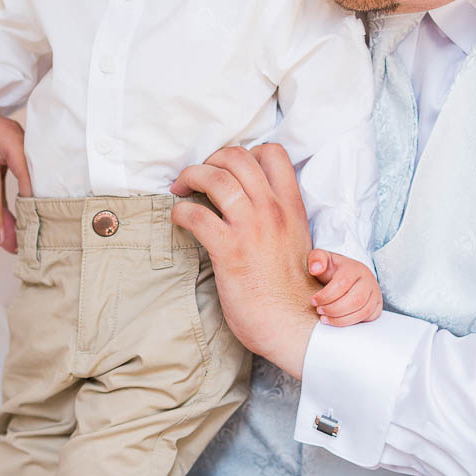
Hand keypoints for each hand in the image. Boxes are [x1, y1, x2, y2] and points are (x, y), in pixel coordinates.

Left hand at [170, 144, 318, 377]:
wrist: (295, 323)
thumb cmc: (291, 289)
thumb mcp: (295, 241)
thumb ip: (278, 218)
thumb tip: (248, 205)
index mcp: (292, 207)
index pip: (273, 153)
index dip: (247, 153)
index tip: (231, 170)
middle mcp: (273, 211)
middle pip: (238, 157)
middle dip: (211, 160)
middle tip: (198, 176)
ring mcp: (252, 228)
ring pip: (216, 177)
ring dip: (190, 176)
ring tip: (180, 188)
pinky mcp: (229, 250)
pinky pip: (196, 214)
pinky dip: (180, 212)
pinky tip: (179, 219)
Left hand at [308, 251, 382, 325]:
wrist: (349, 273)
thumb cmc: (334, 269)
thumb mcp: (323, 258)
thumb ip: (316, 259)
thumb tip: (315, 269)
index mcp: (355, 268)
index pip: (342, 284)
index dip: (326, 295)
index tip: (313, 301)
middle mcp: (369, 280)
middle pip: (355, 300)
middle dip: (334, 309)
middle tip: (319, 311)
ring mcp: (375, 293)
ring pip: (363, 311)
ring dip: (342, 319)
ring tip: (325, 318)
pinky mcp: (377, 305)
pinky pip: (369, 318)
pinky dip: (352, 322)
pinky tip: (338, 321)